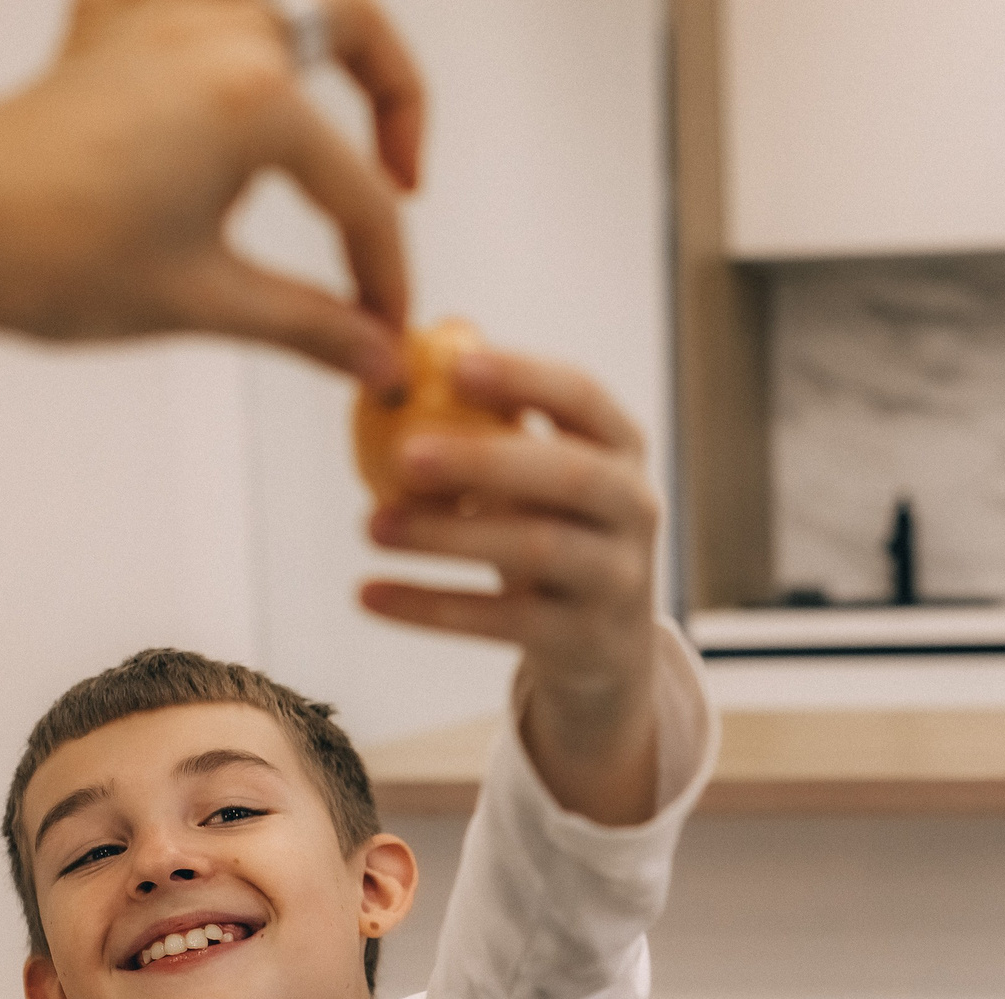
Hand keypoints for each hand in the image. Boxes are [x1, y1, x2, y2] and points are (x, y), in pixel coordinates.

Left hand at [0, 0, 422, 379]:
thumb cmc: (46, 253)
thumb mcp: (205, 299)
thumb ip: (313, 325)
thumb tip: (376, 356)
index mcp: (255, 97)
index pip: (359, 194)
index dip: (384, 272)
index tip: (386, 327)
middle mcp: (216, 30)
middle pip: (354, 27)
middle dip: (397, 95)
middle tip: (402, 172)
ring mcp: (160, 15)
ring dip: (326, 44)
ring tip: (339, 120)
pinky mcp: (113, 23)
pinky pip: (204, 6)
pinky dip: (242, 30)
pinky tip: (241, 87)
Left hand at [357, 344, 662, 826]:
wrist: (603, 650)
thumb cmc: (552, 532)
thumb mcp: (539, 476)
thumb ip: (491, 420)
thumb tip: (405, 342)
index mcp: (622, 450)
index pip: (585, 399)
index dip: (525, 378)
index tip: (453, 365)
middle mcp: (636, 510)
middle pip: (571, 476)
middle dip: (485, 459)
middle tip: (402, 452)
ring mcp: (619, 580)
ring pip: (536, 550)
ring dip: (446, 536)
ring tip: (369, 526)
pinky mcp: (585, 641)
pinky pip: (502, 622)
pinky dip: (430, 607)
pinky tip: (367, 594)